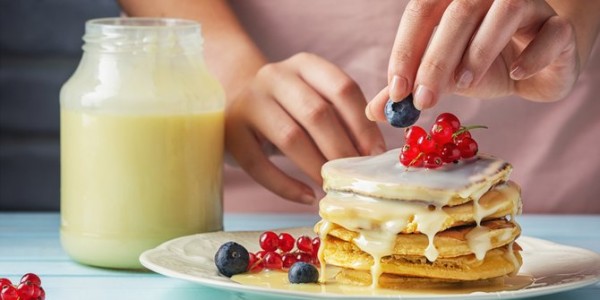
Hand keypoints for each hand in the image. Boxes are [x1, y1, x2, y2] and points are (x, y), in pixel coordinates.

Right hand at [226, 53, 385, 203]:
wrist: (230, 100)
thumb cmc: (285, 107)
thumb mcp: (311, 97)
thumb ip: (340, 115)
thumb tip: (373, 153)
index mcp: (304, 64)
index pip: (342, 89)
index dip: (364, 124)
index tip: (375, 154)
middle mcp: (274, 76)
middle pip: (317, 113)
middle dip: (342, 149)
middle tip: (355, 176)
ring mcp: (249, 102)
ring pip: (290, 137)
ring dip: (317, 167)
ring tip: (332, 186)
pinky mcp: (230, 132)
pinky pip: (260, 165)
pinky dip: (286, 186)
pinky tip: (307, 196)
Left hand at [366, 0, 578, 120]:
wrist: (537, 68)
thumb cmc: (485, 65)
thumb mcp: (443, 77)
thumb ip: (410, 88)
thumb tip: (373, 110)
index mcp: (455, 1)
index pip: (422, 11)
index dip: (406, 49)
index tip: (396, 90)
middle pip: (459, 11)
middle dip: (436, 59)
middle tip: (423, 98)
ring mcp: (530, 6)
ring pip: (506, 10)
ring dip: (481, 49)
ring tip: (465, 84)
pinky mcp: (560, 29)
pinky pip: (553, 33)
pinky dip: (533, 54)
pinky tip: (517, 74)